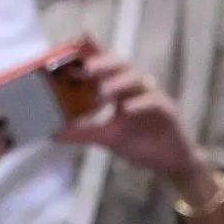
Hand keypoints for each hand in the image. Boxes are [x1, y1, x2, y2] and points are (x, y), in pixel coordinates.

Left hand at [57, 53, 204, 184]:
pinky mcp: (167, 110)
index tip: (71, 60)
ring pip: (138, 79)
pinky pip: (154, 101)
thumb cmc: (140, 145)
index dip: (91, 59)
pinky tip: (126, 110)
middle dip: (103, 63)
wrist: (167, 163)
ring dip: (118, 82)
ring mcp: (153, 97)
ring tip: (102, 93)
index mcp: (121, 92)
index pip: (106, 69)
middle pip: (121, 65)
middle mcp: (136, 89)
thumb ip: (83, 133)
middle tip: (85, 69)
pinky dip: (140, 103)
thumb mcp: (106, 138)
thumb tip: (56, 133)